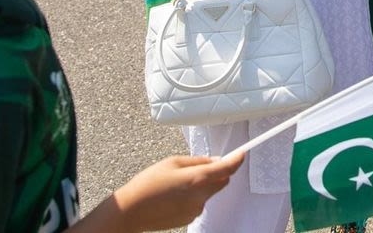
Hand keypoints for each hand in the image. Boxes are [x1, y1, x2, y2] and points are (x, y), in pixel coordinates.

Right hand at [110, 153, 242, 230]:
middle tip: (199, 167)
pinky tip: (173, 196)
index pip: (227, 169)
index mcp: (197, 179)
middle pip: (222, 181)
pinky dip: (192, 197)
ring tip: (176, 184)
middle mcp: (201, 196)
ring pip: (208, 192)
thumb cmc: (148, 183)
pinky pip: (198, 203)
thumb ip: (198, 161)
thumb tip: (215, 161)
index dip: (237, 160)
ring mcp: (196, 210)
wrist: (131, 211)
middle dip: (217, 173)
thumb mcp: (172, 162)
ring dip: (201, 185)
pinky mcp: (189, 218)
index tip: (241, 154)